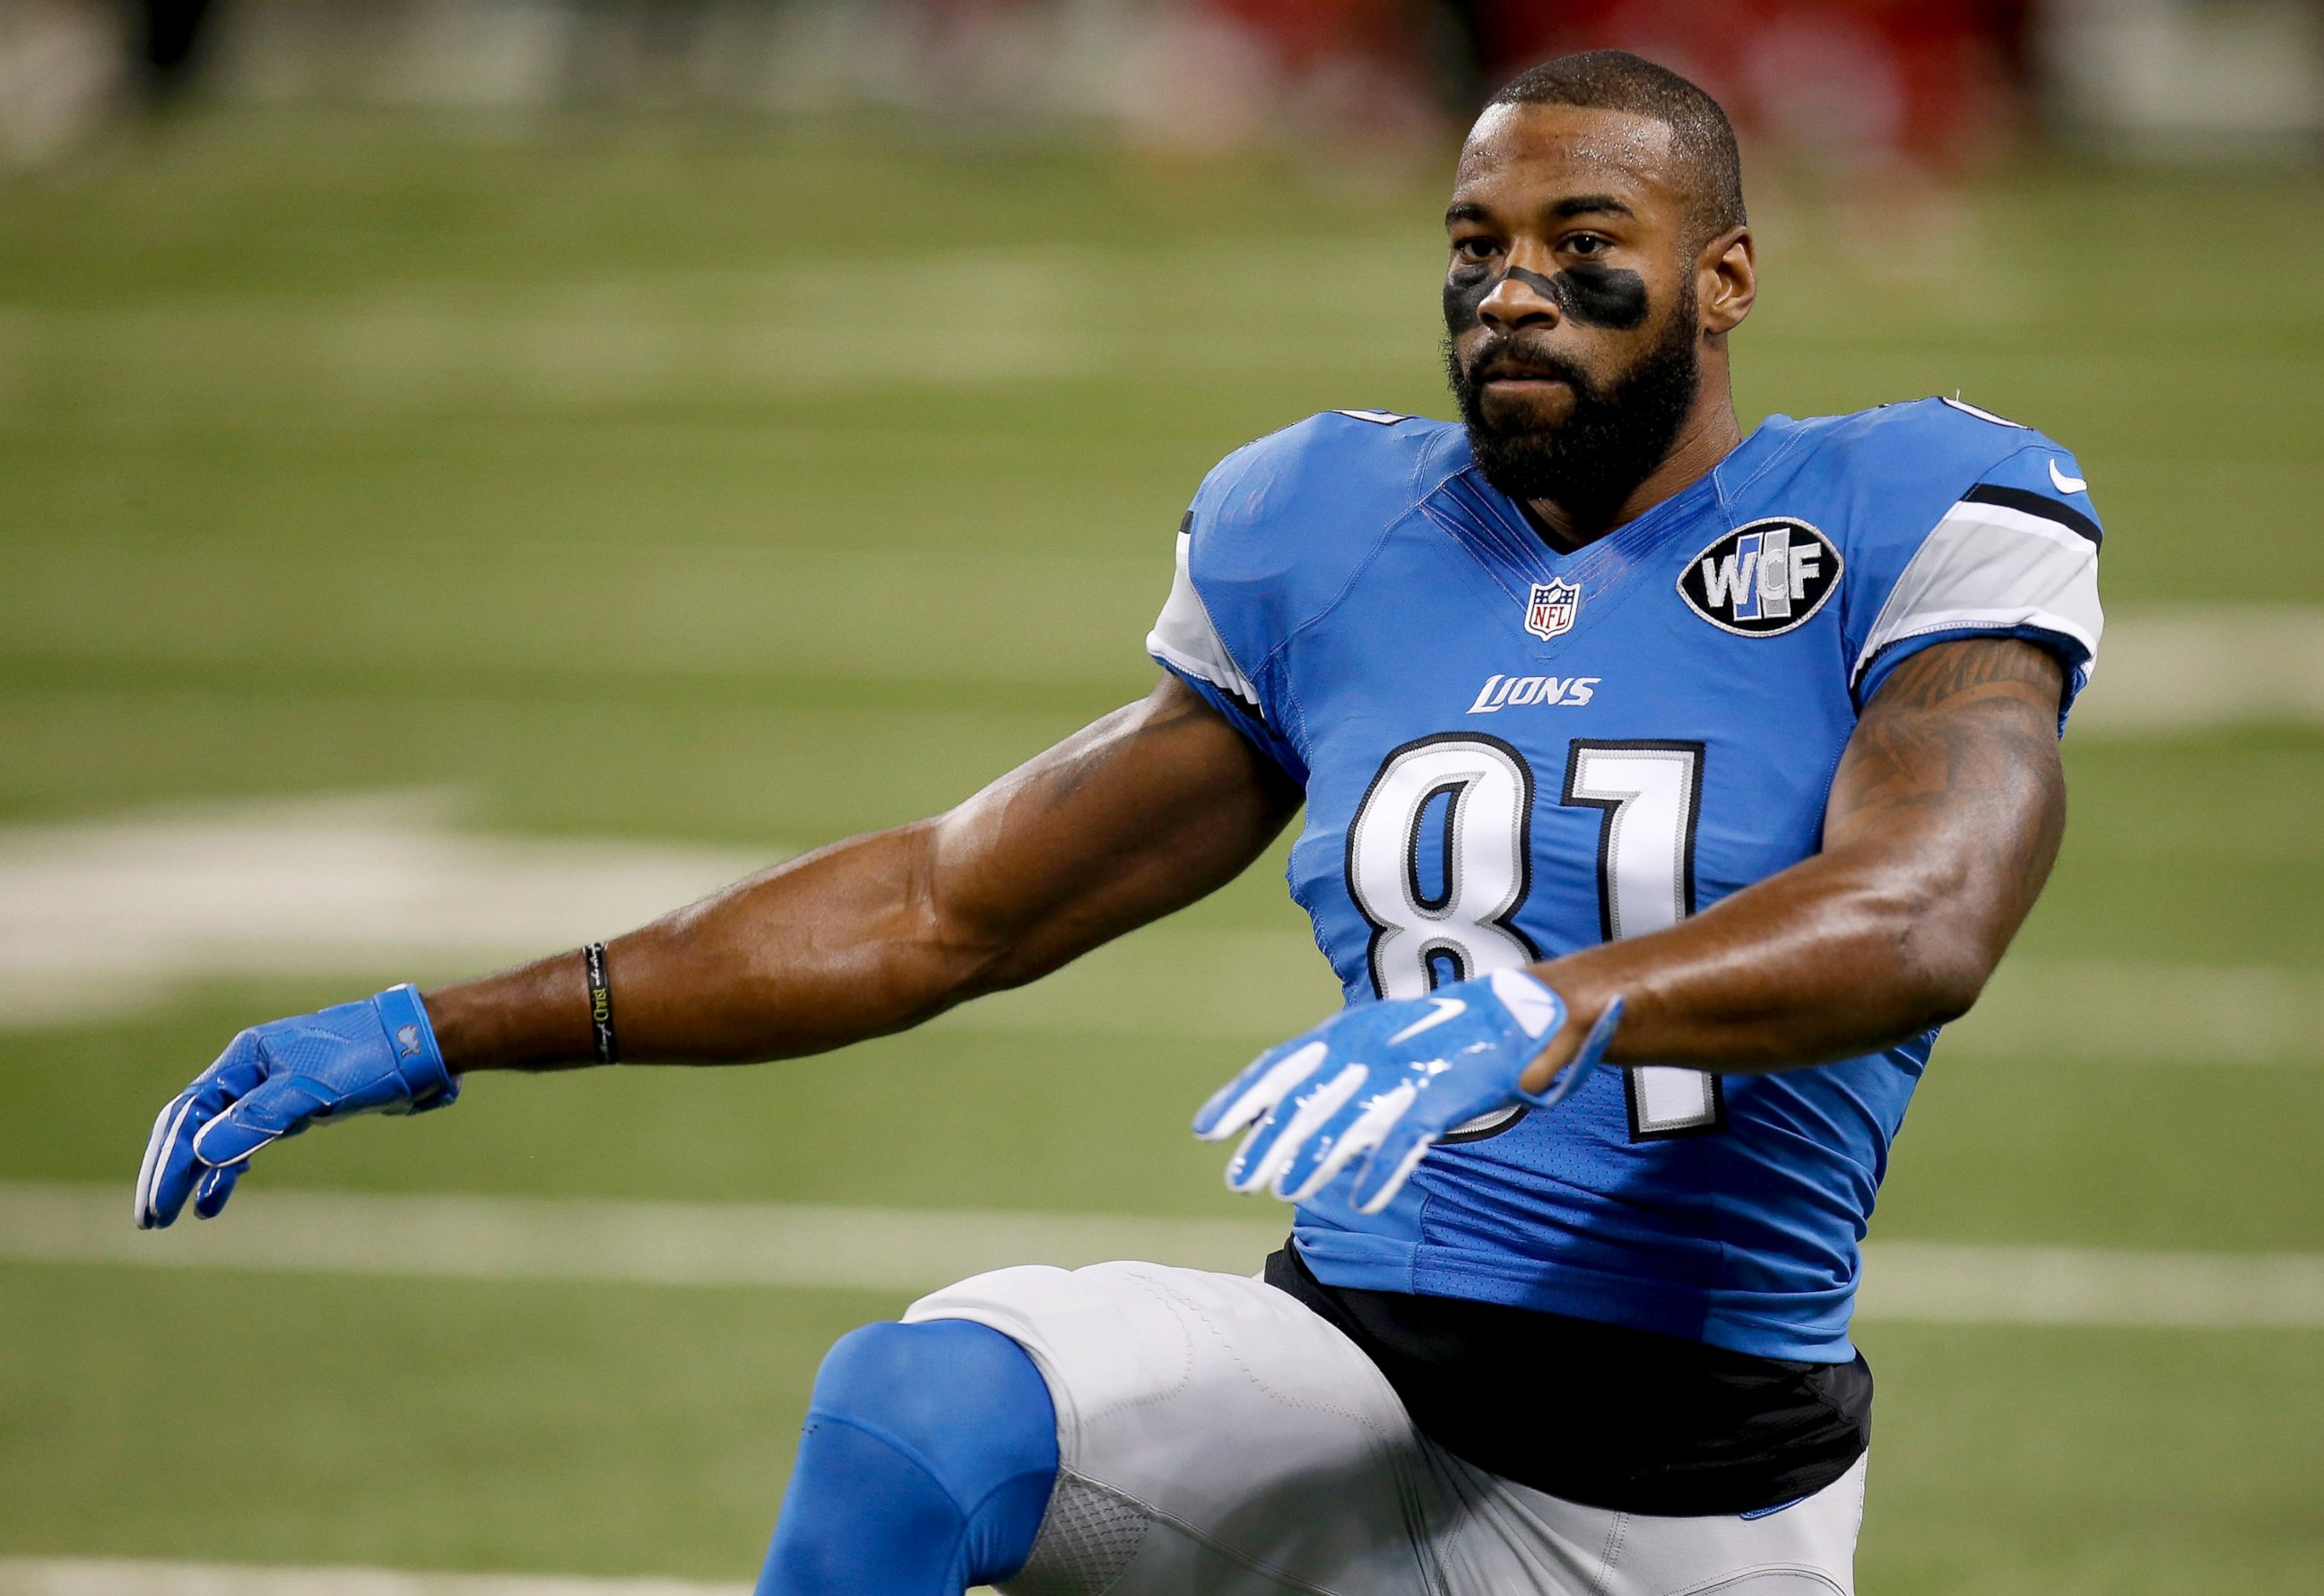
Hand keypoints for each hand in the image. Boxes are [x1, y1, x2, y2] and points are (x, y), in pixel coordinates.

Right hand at [133, 985, 458, 1228]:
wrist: (421, 1047)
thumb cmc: (369, 1060)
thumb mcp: (309, 1091)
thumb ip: (256, 1120)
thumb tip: (199, 1153)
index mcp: (245, 1059)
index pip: (189, 1115)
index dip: (168, 1162)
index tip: (157, 1206)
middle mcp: (252, 1070)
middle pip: (195, 1125)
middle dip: (172, 1170)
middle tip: (151, 1218)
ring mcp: (274, 1087)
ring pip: (222, 1135)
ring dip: (199, 1174)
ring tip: (180, 1216)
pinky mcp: (299, 1103)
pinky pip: (250, 1139)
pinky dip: (233, 1167)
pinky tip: (219, 1195)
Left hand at [1193, 969, 1621, 1214]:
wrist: (1513, 1017)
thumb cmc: (1434, 1036)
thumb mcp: (1370, 1043)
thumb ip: (1325, 1073)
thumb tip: (1267, 1110)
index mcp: (1345, 1033)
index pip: (1279, 1065)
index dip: (1240, 1097)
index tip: (1204, 1129)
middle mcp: (1366, 1048)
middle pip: (1305, 1100)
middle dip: (1269, 1142)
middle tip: (1239, 1180)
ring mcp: (1403, 1071)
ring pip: (1348, 1121)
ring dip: (1314, 1159)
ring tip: (1286, 1191)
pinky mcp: (1440, 1094)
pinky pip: (1405, 1137)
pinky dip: (1383, 1168)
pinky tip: (1363, 1199)